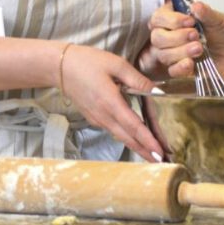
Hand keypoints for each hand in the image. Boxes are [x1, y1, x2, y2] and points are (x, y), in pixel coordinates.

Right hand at [60, 44, 163, 161]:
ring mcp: (97, 119)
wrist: (60, 67)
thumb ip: (137, 79)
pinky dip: (127, 139)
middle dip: (146, 151)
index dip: (148, 141)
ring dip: (138, 147)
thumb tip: (157, 91)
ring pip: (121, 137)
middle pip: (128, 138)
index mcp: (110, 102)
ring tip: (153, 155)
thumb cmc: (88, 62)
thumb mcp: (116, 64)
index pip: (133, 126)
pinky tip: (137, 141)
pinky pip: (114, 131)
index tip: (160, 152)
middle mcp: (103, 116)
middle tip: (164, 162)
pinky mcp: (94, 118)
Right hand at [139, 1, 223, 79]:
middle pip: (157, 37)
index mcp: (174, 18)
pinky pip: (171, 70)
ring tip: (200, 48)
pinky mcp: (178, 68)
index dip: (171, 20)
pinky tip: (191, 63)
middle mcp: (169, 35)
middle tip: (196, 35)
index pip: (158, 17)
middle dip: (177, 37)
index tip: (190, 21)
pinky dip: (180, 67)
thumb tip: (195, 6)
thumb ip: (206, 13)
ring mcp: (172, 53)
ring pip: (163, 54)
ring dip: (181, 51)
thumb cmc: (223, 33)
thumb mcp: (218, 20)